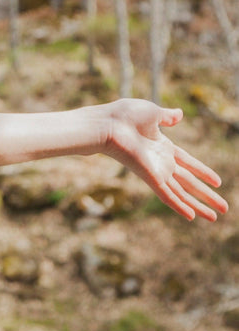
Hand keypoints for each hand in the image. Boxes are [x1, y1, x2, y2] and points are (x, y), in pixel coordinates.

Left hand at [98, 99, 226, 220]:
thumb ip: (167, 116)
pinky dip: (179, 206)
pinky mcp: (150, 178)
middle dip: (206, 195)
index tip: (218, 182)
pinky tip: (191, 217)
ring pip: (182, 193)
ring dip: (199, 205)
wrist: (107, 124)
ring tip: (214, 217)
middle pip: (189, 182)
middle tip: (223, 207)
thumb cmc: (124, 116)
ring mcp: (156, 171)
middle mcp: (161, 162)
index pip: (188, 163)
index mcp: (162, 146)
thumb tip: (179, 114)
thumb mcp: (153, 113)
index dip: (203, 172)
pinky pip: (167, 195)